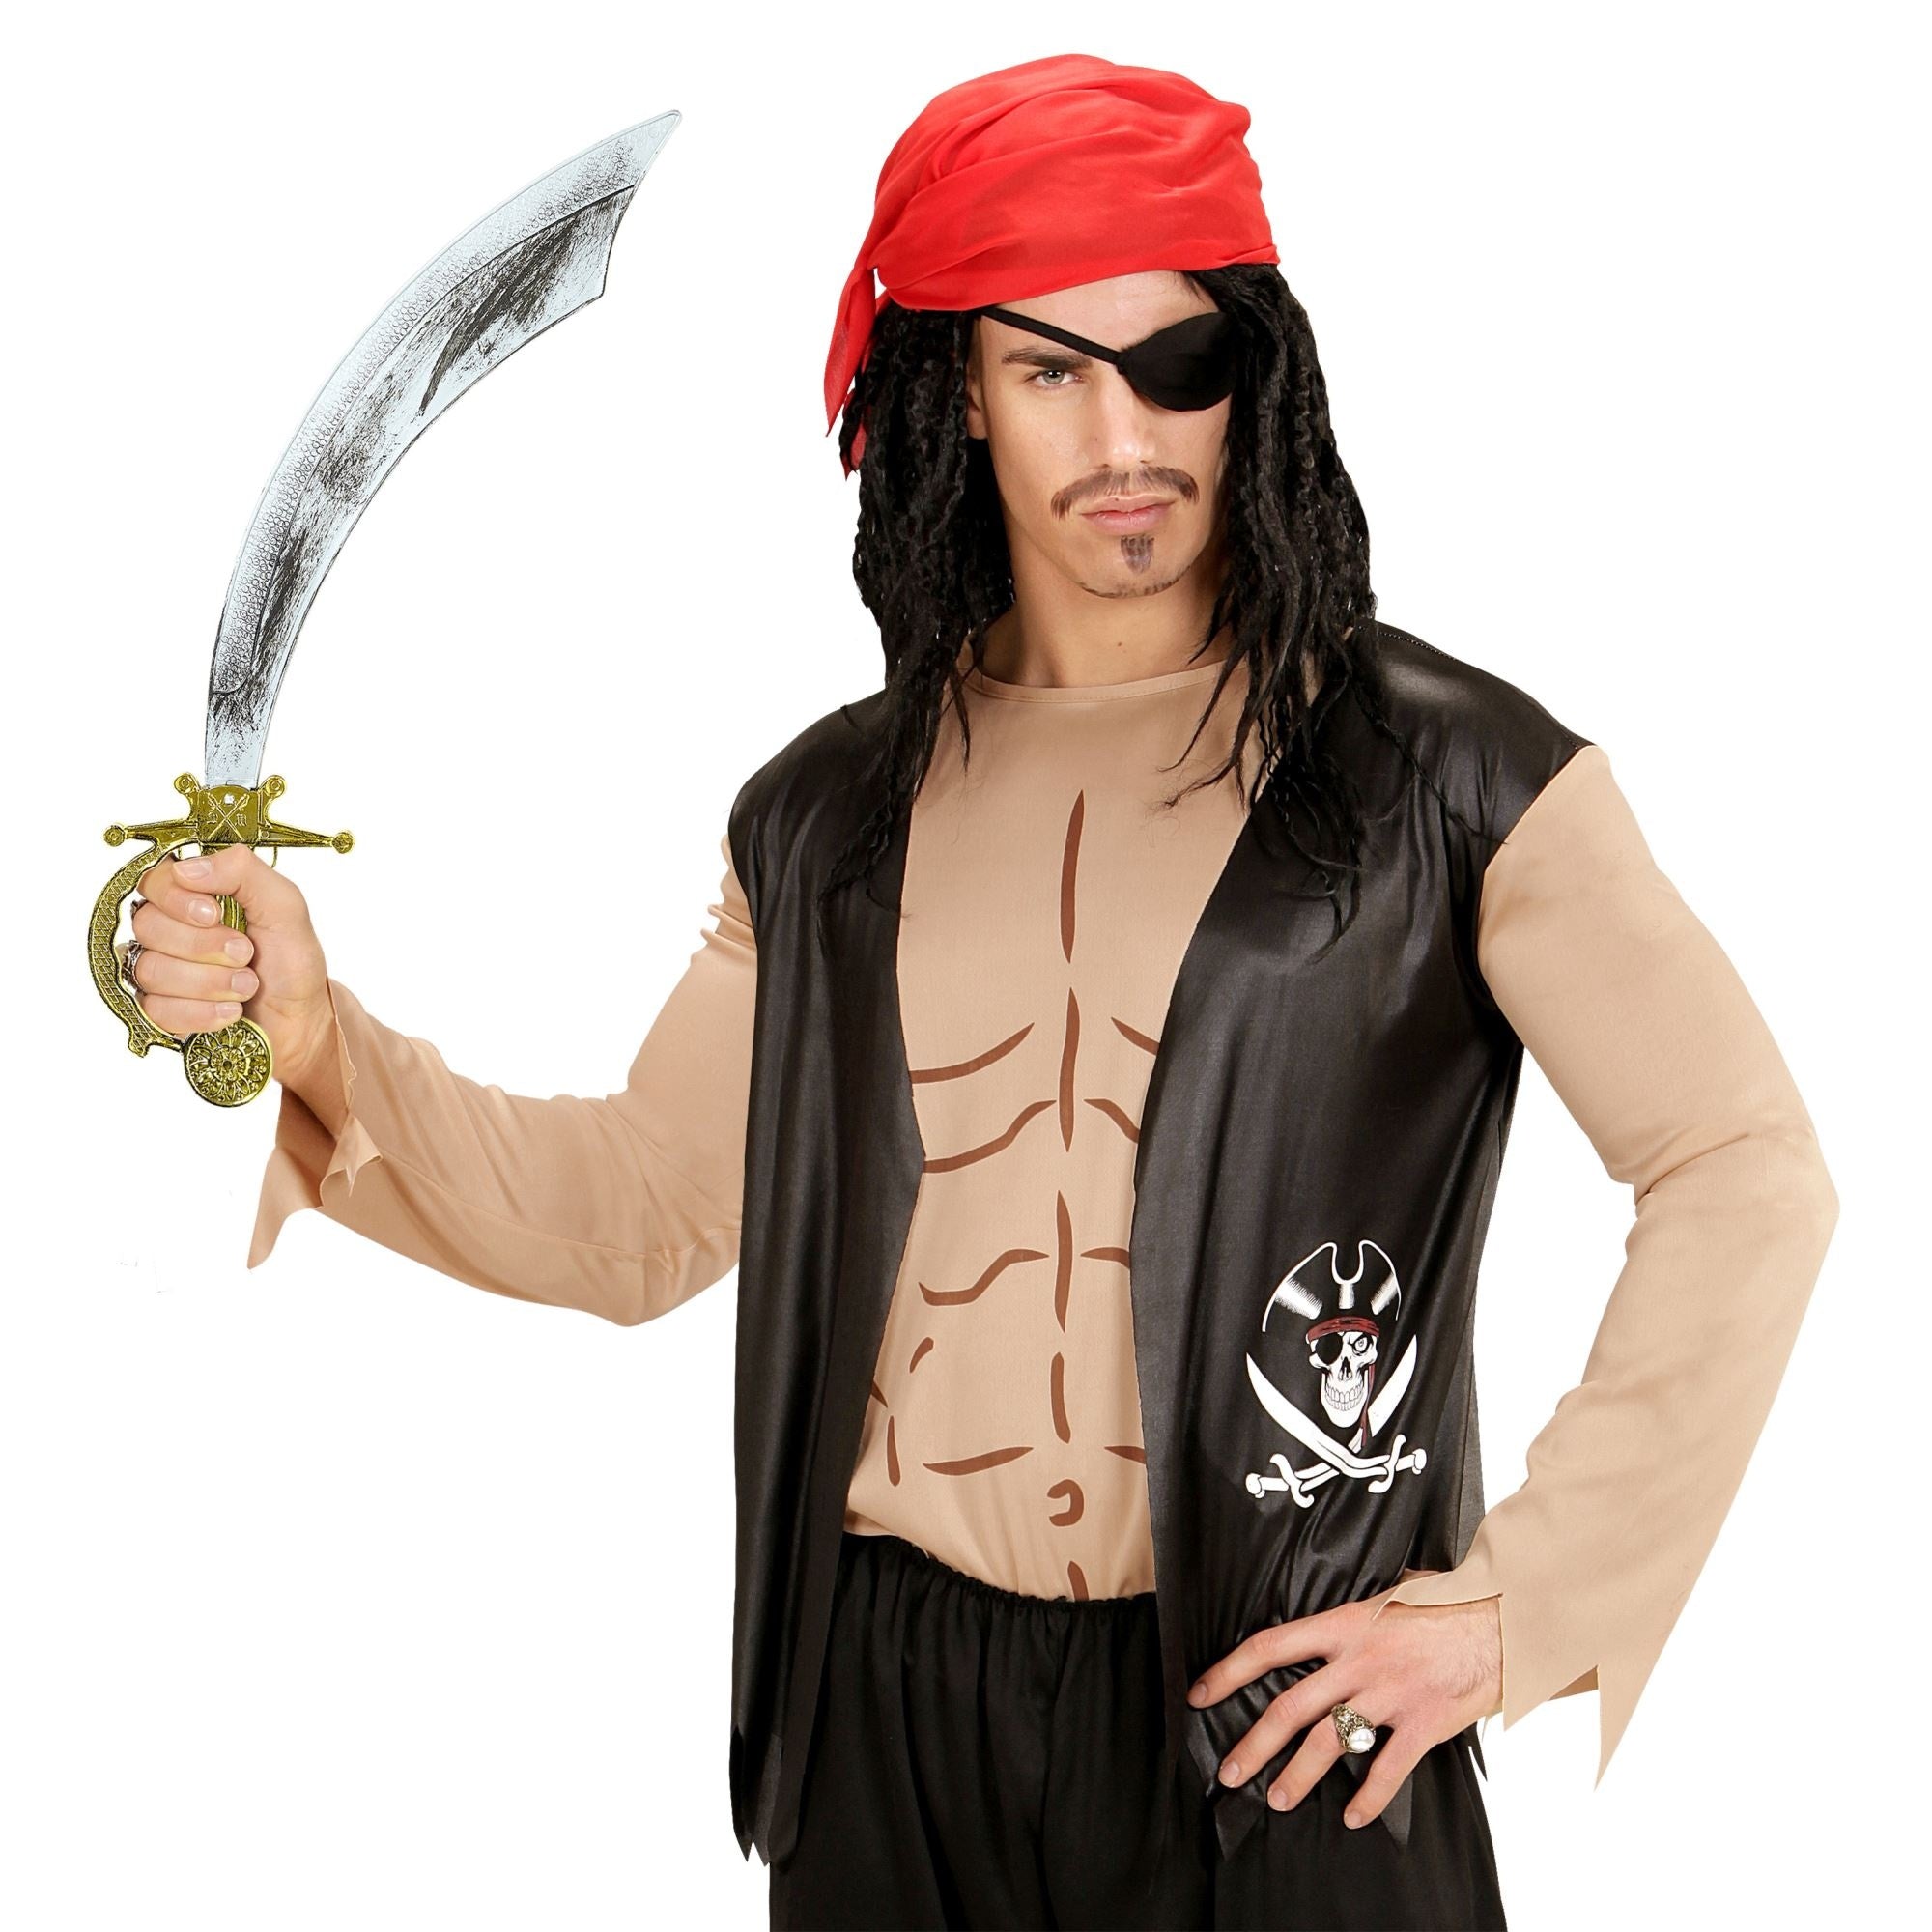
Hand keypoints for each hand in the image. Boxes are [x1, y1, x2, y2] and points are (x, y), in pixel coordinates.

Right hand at [128, 844, 333, 1085]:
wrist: (301, 1016)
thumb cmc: (292, 960)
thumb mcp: (284, 906)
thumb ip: (243, 872)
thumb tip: (186, 867)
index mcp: (196, 896)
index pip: (154, 882)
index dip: (177, 899)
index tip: (213, 914)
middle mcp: (170, 929)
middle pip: (147, 926)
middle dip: (204, 946)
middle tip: (245, 954)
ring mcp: (161, 970)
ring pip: (151, 970)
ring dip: (210, 982)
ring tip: (247, 985)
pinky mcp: (161, 1009)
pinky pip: (157, 1009)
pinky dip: (202, 1012)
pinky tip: (231, 1010)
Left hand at [1186, 1570, 1501, 1829]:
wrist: (1507, 1618)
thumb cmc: (1449, 1602)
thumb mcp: (1392, 1592)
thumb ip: (1357, 1613)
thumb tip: (1333, 1622)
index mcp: (1344, 1624)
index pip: (1270, 1647)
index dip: (1229, 1672)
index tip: (1201, 1693)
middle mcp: (1360, 1660)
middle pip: (1289, 1707)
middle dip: (1252, 1744)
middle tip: (1230, 1773)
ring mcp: (1391, 1693)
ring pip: (1328, 1743)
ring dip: (1297, 1777)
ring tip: (1277, 1799)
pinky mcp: (1424, 1723)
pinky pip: (1387, 1769)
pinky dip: (1368, 1797)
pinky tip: (1354, 1815)